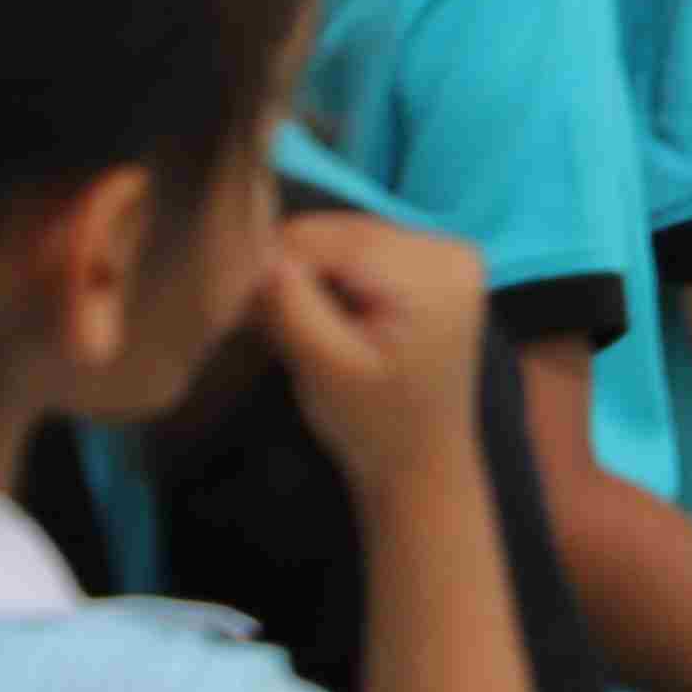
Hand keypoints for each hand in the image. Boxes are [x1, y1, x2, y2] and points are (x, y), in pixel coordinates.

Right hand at [255, 210, 484, 499]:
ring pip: (353, 237)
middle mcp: (451, 249)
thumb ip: (293, 306)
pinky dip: (336, 273)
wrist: (421, 460)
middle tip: (256, 310)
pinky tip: (321, 309)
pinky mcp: (436, 267)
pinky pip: (369, 250)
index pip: (335, 237)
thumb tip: (259, 252)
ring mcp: (448, 254)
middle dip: (296, 264)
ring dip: (313, 268)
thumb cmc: (373, 423)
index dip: (277, 258)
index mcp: (434, 271)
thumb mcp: (323, 367)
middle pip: (346, 231)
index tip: (240, 298)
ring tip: (284, 313)